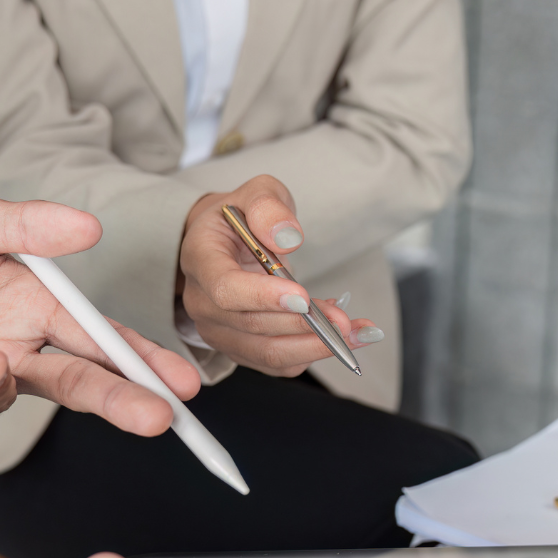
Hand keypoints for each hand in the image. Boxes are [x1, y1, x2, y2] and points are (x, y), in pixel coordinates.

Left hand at [0, 192, 200, 459]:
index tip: (184, 382)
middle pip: (78, 383)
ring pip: (5, 399)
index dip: (143, 359)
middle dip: (122, 401)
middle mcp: (13, 353)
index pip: (100, 337)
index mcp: (33, 308)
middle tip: (159, 418)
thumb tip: (91, 228)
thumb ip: (25, 224)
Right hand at [179, 174, 382, 375]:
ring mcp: (219, 332)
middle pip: (253, 326)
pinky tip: (342, 337)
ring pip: (268, 353)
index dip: (264, 298)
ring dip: (316, 346)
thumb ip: (269, 207)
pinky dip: (313, 353)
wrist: (224, 244)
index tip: (304, 298)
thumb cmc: (241, 219)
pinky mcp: (240, 350)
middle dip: (304, 325)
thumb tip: (287, 237)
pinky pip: (279, 363)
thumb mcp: (256, 194)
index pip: (226, 289)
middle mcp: (202, 303)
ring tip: (356, 331)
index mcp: (201, 259)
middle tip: (345, 319)